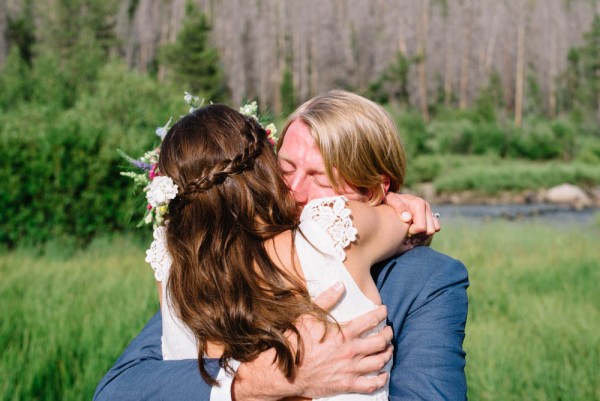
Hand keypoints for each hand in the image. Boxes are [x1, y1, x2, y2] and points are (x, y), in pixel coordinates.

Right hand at [232, 282, 392, 400]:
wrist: (285, 371)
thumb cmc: (296, 342)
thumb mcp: (308, 316)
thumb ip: (326, 300)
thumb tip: (340, 286)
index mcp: (344, 333)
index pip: (371, 320)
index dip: (381, 314)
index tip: (384, 311)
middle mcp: (351, 351)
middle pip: (381, 341)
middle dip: (388, 334)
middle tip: (388, 331)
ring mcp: (351, 369)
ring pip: (380, 361)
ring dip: (387, 354)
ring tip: (388, 349)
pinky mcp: (347, 384)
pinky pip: (371, 385)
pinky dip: (381, 380)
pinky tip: (383, 375)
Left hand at [383, 193, 439, 246]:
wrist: (394, 200)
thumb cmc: (391, 201)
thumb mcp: (390, 200)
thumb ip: (397, 206)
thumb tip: (408, 218)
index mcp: (419, 204)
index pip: (421, 227)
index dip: (412, 232)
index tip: (403, 230)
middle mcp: (427, 207)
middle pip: (430, 231)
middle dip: (418, 235)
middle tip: (407, 234)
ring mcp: (430, 212)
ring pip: (432, 231)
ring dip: (421, 236)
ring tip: (410, 234)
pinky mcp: (431, 216)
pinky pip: (435, 229)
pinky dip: (426, 233)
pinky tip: (415, 233)